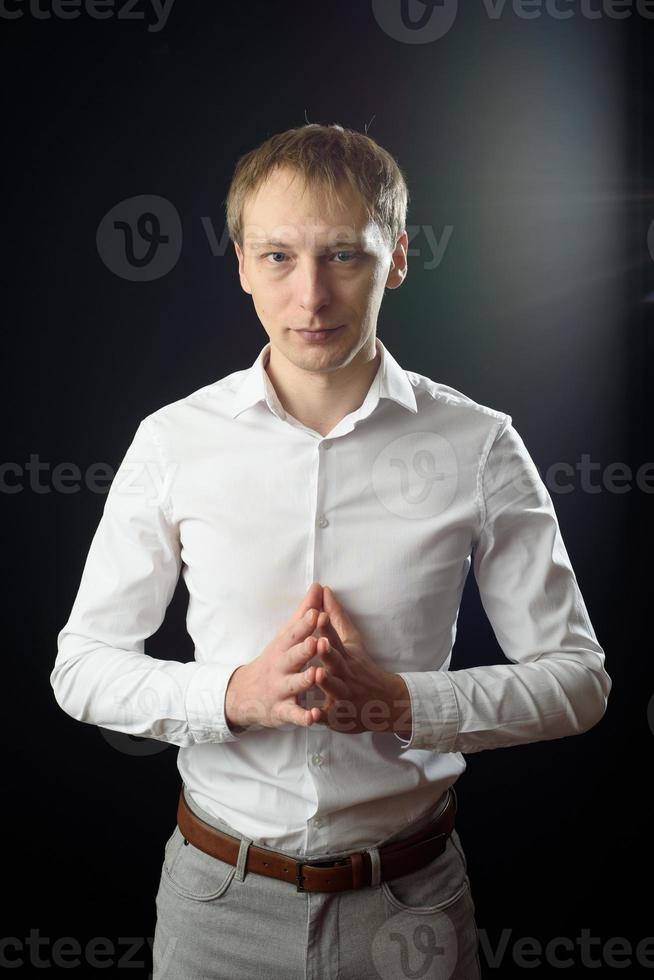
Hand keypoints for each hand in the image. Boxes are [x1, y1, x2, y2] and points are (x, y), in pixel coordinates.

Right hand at [224, 582, 325, 730]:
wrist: (243, 694)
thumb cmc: (274, 660)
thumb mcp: (285, 636)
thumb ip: (304, 613)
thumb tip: (318, 586)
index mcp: (282, 647)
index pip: (293, 633)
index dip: (305, 624)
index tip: (318, 612)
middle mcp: (280, 667)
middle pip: (292, 657)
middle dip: (305, 649)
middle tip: (318, 641)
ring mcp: (280, 689)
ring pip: (294, 685)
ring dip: (305, 680)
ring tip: (317, 674)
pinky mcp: (282, 711)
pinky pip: (294, 715)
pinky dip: (304, 717)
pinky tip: (316, 716)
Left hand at [311, 585, 411, 734]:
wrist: (387, 702)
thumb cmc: (361, 667)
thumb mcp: (351, 641)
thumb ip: (335, 617)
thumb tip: (324, 589)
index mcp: (346, 655)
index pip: (336, 638)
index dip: (327, 628)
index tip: (318, 615)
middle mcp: (346, 673)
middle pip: (337, 662)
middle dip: (328, 653)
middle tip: (319, 643)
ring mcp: (345, 694)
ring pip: (335, 688)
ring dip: (327, 682)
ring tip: (317, 674)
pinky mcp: (340, 715)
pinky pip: (332, 717)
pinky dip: (323, 717)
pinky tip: (314, 715)